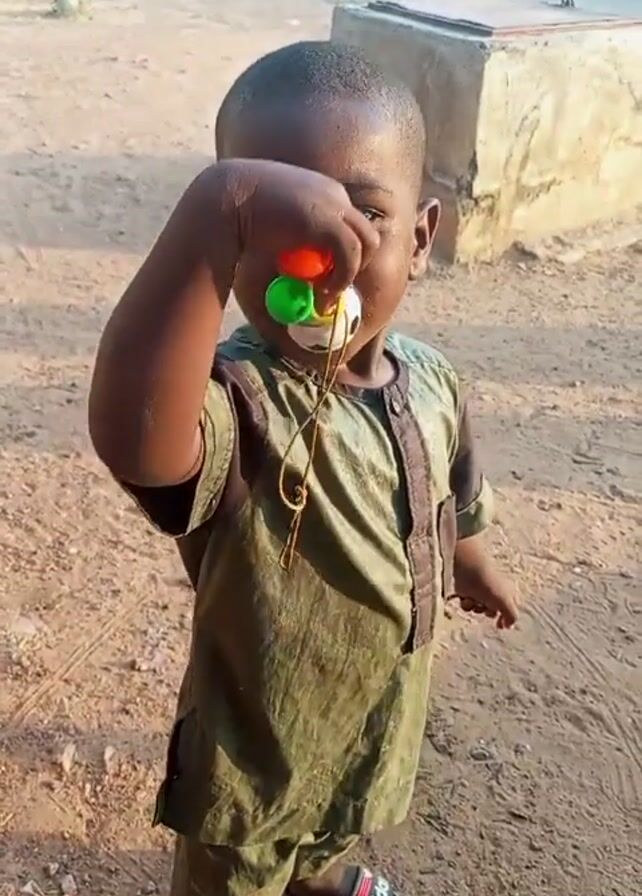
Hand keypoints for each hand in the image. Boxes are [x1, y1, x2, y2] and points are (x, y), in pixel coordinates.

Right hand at [223, 159, 379, 306]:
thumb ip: (288, 246)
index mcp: (321, 191)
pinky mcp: (329, 221)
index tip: (325, 278)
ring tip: (326, 295)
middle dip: (354, 264)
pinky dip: (343, 278)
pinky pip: (351, 254)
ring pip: (367, 244)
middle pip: (365, 233)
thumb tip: (290, 275)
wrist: (223, 198)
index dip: (343, 255)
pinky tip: (323, 293)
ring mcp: (334, 204)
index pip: (350, 224)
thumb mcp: (270, 228)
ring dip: (350, 273)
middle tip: (329, 289)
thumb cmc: (236, 213)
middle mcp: (333, 193)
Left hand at [452, 535, 517, 629]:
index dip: (507, 618)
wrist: (468, 571)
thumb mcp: (506, 603)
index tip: (501, 626)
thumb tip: (509, 626)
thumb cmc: (489, 585)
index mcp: (507, 591)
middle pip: (493, 611)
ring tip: (476, 600)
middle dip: (489, 612)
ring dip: (477, 608)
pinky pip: (467, 605)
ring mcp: (480, 591)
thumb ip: (511, 616)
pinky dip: (467, 604)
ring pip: (479, 609)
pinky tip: (466, 597)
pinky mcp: (467, 591)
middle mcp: (494, 591)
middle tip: (487, 608)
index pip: (510, 608)